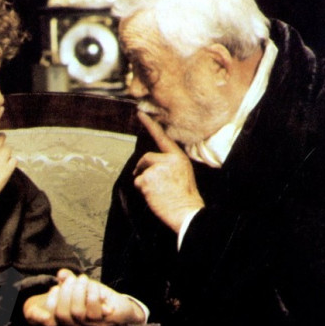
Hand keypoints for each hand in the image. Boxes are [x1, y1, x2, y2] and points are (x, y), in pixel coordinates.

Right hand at [23, 269, 145, 325]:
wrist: (120, 306)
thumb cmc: (96, 296)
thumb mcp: (80, 285)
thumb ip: (68, 279)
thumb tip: (61, 274)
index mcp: (66, 318)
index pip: (49, 320)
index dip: (45, 310)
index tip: (52, 289)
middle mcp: (76, 324)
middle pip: (62, 314)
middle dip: (65, 293)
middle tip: (72, 279)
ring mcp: (89, 325)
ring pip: (78, 313)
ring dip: (79, 293)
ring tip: (83, 279)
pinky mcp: (104, 321)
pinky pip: (96, 312)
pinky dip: (93, 296)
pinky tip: (95, 286)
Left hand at [133, 111, 204, 232]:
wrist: (187, 212)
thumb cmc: (185, 196)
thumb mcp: (183, 173)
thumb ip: (169, 163)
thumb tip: (150, 164)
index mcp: (178, 157)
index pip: (162, 138)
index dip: (150, 125)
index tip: (140, 113)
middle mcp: (168, 159)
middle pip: (146, 158)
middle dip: (142, 168)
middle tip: (149, 182)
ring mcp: (157, 169)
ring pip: (140, 172)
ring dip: (144, 183)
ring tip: (158, 192)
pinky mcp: (148, 179)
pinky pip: (138, 183)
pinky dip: (142, 191)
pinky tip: (154, 196)